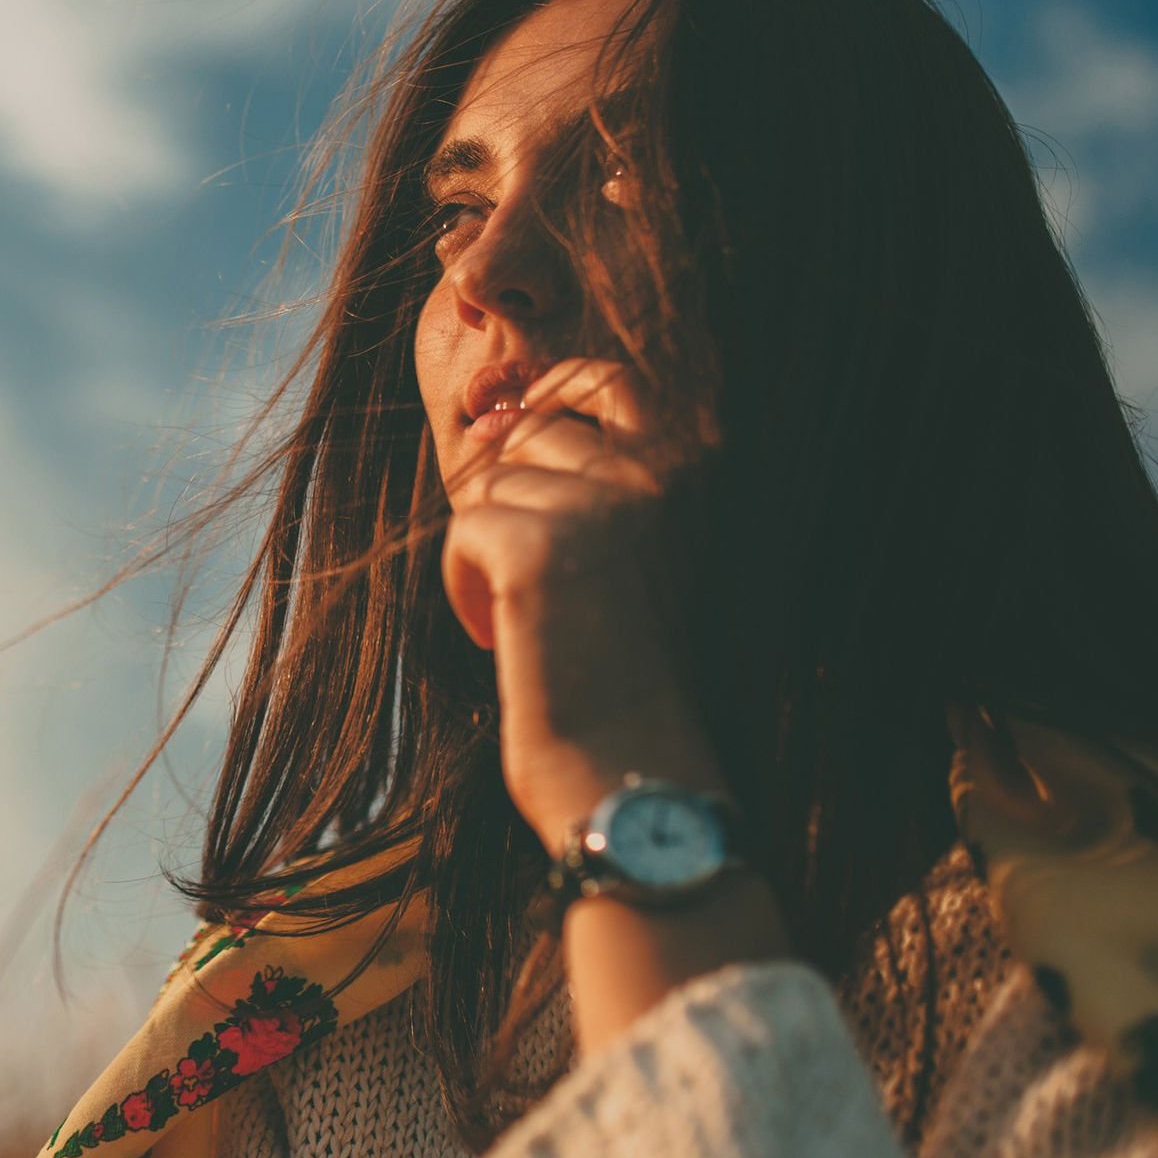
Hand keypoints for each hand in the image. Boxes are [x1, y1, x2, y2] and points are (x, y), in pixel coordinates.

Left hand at [436, 359, 722, 843]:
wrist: (641, 778)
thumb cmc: (636, 679)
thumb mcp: (638, 560)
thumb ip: (592, 485)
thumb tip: (491, 420)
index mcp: (695, 472)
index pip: (605, 379)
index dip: (548, 401)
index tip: (520, 452)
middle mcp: (658, 474)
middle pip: (529, 435)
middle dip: (507, 499)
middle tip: (528, 581)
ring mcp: (600, 505)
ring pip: (489, 488)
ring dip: (486, 554)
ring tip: (526, 624)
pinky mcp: (538, 548)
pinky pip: (462, 532)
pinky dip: (465, 588)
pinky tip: (504, 641)